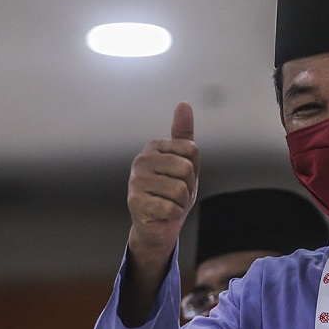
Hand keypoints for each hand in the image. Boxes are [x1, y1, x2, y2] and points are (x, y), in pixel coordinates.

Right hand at [127, 101, 199, 258]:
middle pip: (186, 169)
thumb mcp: (184, 162)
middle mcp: (142, 160)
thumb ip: (183, 134)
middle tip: (174, 194)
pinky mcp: (135, 201)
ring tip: (168, 203)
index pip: (191, 150)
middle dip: (188, 187)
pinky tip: (161, 213)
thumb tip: (183, 104)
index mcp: (154, 147)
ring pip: (180, 190)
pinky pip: (171, 207)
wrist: (157, 225)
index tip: (180, 177)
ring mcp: (136, 180)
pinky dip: (172, 214)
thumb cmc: (171, 193)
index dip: (193, 169)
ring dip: (180, 202)